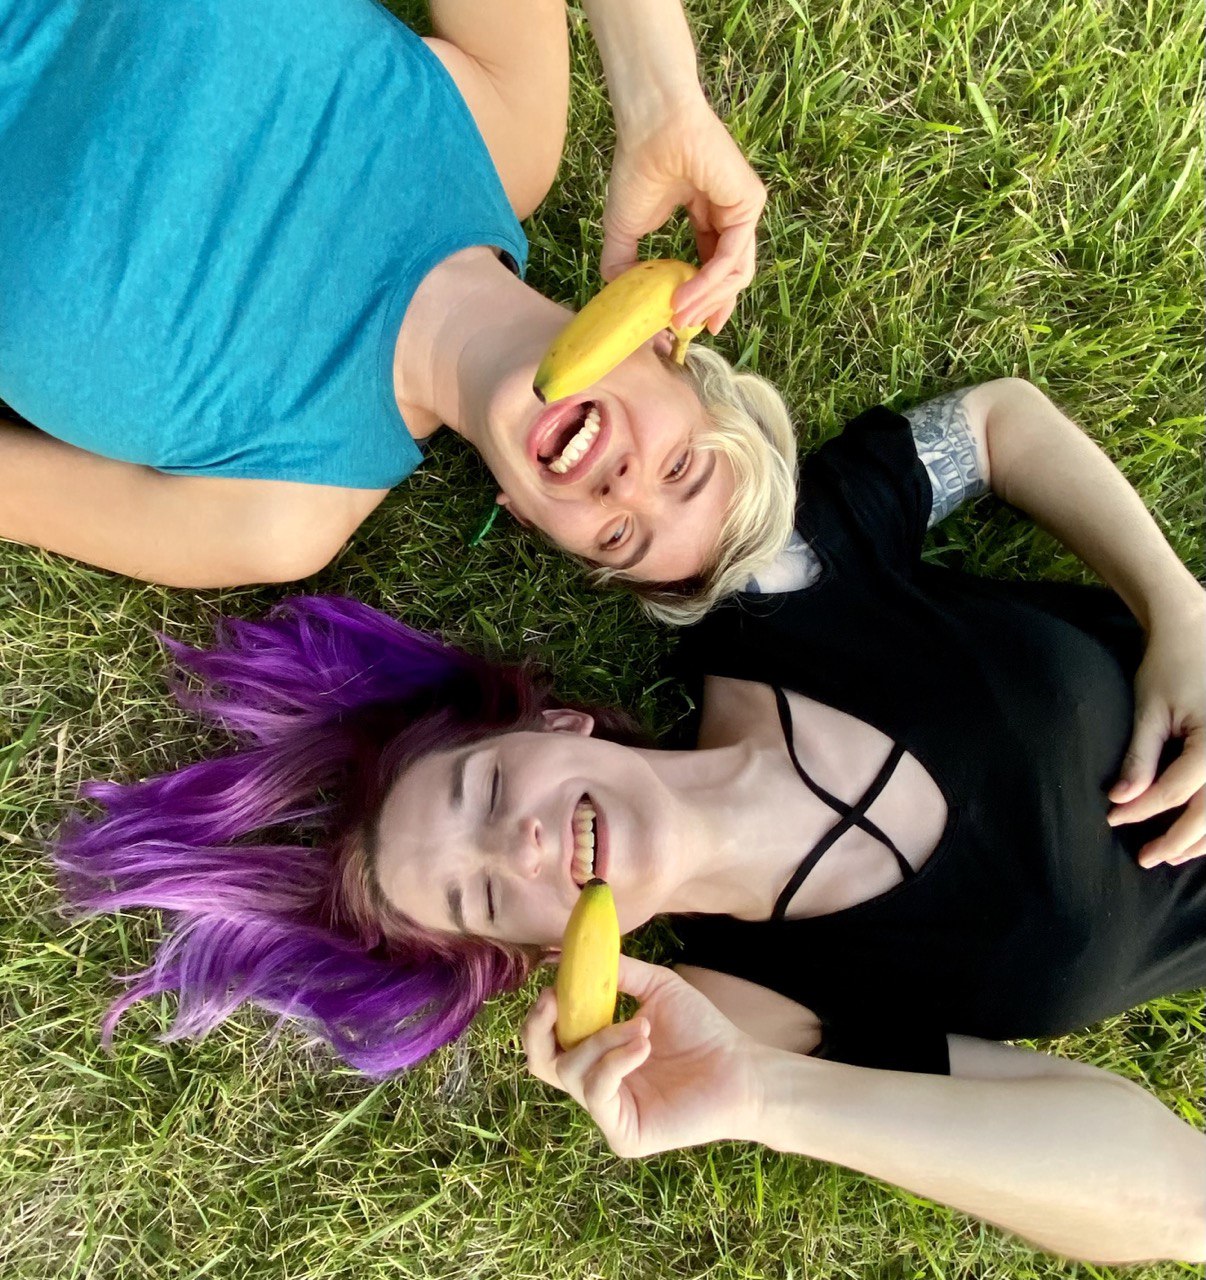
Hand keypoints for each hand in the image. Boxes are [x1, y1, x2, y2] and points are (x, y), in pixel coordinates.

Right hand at [521, 955, 768, 1156]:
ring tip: (641, 1027)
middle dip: (538, 1028)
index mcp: (597, 1051)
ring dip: (601, 1039)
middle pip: (540, 1061)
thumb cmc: (702, 1030)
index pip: (549, 1037)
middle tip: (553, 1000)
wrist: (741, 1068)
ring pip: (570, 1071)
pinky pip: (597, 1093)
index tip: (551, 983)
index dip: (542, 1011)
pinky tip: (643, 1045)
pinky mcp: (623, 1133)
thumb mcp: (655, 988)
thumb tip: (568, 950)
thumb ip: (616, 971)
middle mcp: (596, 1081)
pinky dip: (615, 1062)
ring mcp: (608, 1110)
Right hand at [601, 94, 765, 335]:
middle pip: (729, 277)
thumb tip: (626, 305)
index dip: (701, 301)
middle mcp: (729, 216)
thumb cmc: (636, 169)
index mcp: (708, 218)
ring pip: (735, 274)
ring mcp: (743, 210)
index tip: (682, 328)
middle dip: (707, 309)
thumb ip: (625, 269)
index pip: (714, 269)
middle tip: (683, 332)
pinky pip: (732, 258)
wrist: (650, 129)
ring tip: (678, 316)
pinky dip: (708, 284)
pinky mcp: (750, 204)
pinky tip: (685, 297)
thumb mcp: (624, 232)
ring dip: (705, 301)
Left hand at [1108, 609, 1205, 866]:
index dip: (1142, 810)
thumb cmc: (1169, 668)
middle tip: (1147, 859)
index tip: (1112, 818)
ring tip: (1173, 856)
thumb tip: (1120, 799)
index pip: (1175, 791)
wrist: (1197, 633)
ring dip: (1205, 839)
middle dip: (1179, 840)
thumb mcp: (1148, 709)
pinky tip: (1199, 836)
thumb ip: (1139, 757)